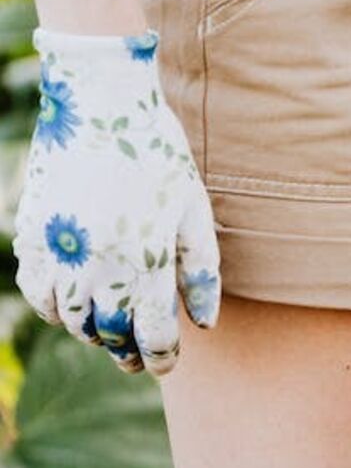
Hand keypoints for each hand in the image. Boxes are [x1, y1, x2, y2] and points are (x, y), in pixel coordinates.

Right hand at [14, 29, 221, 374]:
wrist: (99, 104)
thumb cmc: (158, 155)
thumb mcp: (194, 210)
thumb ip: (201, 271)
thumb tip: (204, 323)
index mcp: (144, 261)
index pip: (152, 334)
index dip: (161, 356)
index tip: (166, 363)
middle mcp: (97, 264)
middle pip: (109, 334)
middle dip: (126, 352)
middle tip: (137, 358)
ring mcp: (59, 251)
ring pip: (70, 320)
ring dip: (91, 333)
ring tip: (109, 332)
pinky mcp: (31, 235)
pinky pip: (37, 291)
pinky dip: (54, 308)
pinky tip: (73, 304)